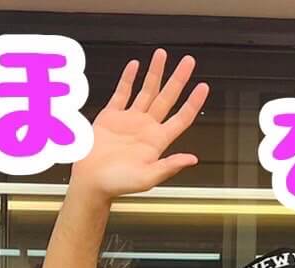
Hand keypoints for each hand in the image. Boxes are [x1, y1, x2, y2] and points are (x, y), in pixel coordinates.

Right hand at [70, 49, 208, 200]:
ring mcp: (129, 120)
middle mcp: (146, 127)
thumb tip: (192, 160)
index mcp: (157, 141)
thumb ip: (169, 167)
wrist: (90, 181)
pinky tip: (135, 66)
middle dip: (178, 79)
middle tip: (189, 62)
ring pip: (147, 91)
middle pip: (167, 98)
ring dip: (155, 73)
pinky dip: (128, 79)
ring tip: (162, 55)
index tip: (204, 87)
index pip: (181, 118)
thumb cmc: (117, 184)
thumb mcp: (147, 178)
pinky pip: (122, 93)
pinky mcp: (111, 116)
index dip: (193, 103)